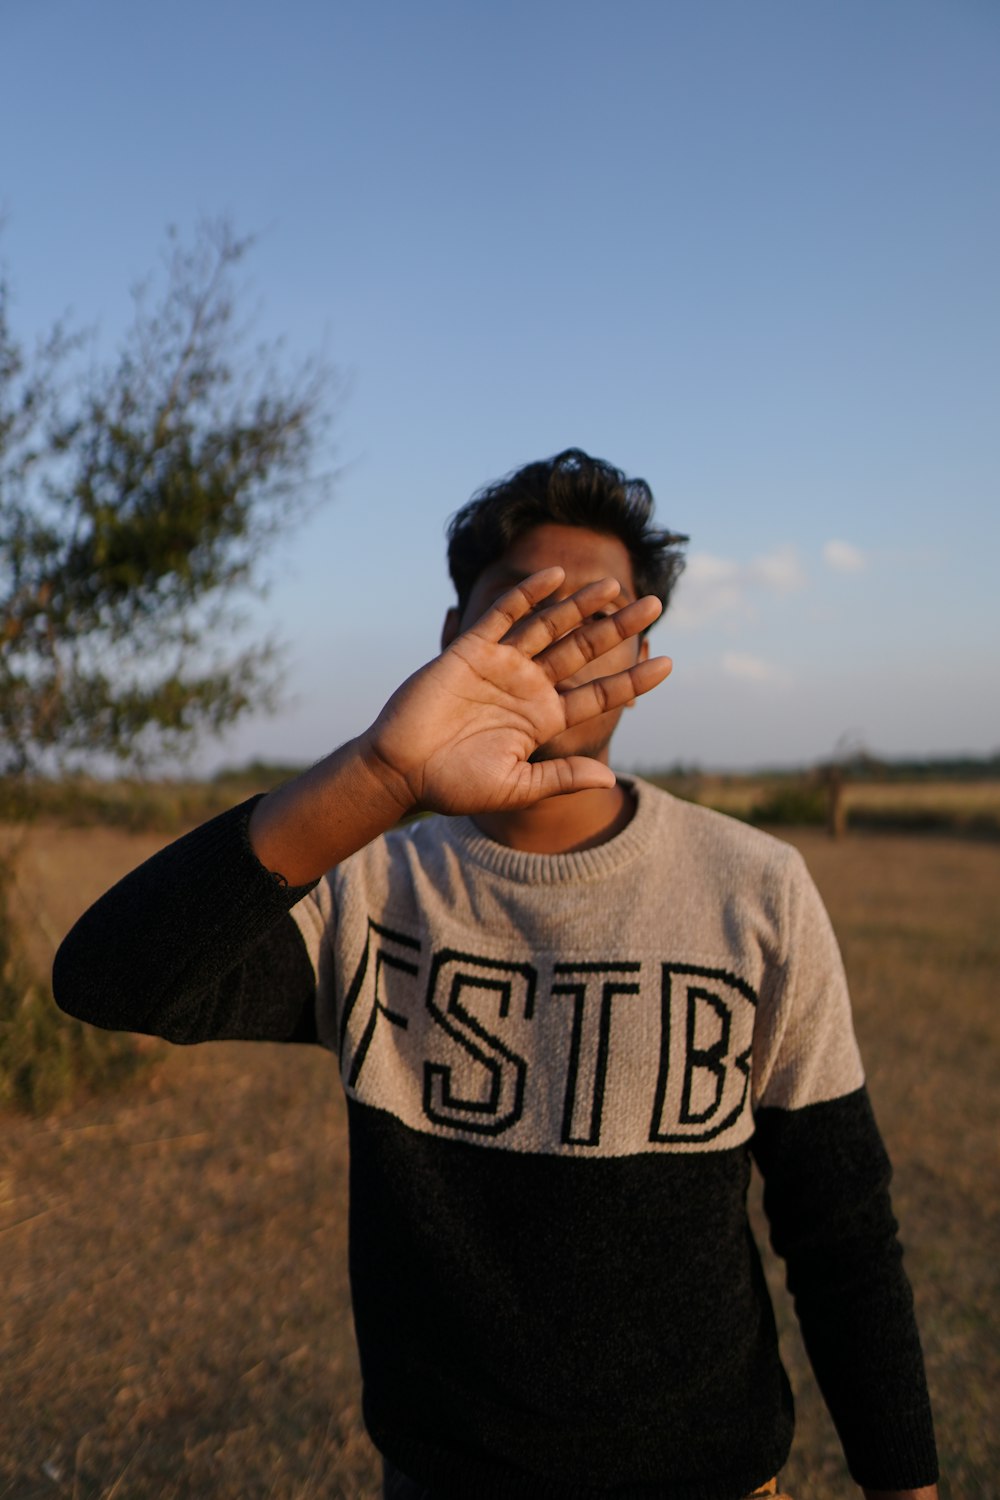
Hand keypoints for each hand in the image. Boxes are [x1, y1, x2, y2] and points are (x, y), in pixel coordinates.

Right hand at [360, 566, 671, 815]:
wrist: (401, 770)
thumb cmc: (454, 785)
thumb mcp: (516, 787)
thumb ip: (561, 778)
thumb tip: (609, 782)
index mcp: (544, 720)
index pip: (599, 694)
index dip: (632, 678)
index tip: (667, 663)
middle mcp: (529, 688)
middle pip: (584, 650)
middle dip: (619, 627)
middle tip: (656, 605)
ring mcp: (502, 665)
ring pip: (550, 626)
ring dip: (582, 605)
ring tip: (615, 586)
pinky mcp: (471, 650)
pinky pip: (505, 615)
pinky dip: (529, 595)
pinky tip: (557, 576)